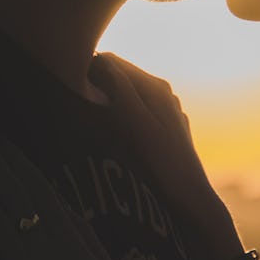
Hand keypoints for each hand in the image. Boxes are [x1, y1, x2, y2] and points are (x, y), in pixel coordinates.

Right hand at [90, 52, 243, 259]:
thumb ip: (119, 89)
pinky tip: (114, 133)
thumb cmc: (161, 164)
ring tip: (90, 118)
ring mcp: (166, 111)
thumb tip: (99, 59)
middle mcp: (164, 93)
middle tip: (75, 102)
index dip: (88, 69)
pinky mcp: (166, 129)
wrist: (190, 201)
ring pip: (127, 94)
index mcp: (155, 86)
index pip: (111, 61)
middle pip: (120, 76)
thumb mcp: (135, 124)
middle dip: (97, 83)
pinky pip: (136, 111)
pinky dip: (121, 114)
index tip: (69, 87)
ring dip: (108, 99)